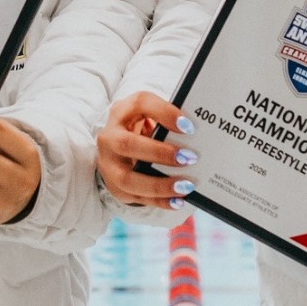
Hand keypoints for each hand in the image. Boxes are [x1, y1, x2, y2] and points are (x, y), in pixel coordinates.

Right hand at [96, 91, 195, 209]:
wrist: (117, 147)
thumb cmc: (141, 129)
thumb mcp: (151, 117)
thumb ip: (168, 121)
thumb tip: (198, 135)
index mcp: (122, 111)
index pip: (140, 104)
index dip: (164, 113)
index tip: (189, 127)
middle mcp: (109, 136)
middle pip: (127, 144)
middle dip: (160, 153)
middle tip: (188, 158)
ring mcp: (108, 164)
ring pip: (127, 178)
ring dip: (159, 184)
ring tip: (185, 186)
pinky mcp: (114, 186)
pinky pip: (136, 197)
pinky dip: (159, 201)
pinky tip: (178, 201)